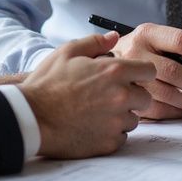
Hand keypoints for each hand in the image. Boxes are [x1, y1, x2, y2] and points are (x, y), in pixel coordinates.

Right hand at [20, 32, 154, 157]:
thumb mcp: (68, 51)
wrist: (32, 117)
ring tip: (98, 110)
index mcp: (114, 71)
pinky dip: (111, 132)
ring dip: (122, 115)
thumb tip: (114, 36)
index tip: (129, 76)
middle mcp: (121, 97)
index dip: (139, 72)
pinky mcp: (109, 143)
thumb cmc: (48, 83)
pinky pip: (121, 137)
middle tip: (110, 94)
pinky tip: (93, 125)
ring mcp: (116, 122)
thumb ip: (95, 42)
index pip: (149, 71)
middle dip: (132, 95)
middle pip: (145, 97)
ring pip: (134, 119)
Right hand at [111, 23, 181, 119]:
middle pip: (175, 71)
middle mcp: (136, 54)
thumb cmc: (132, 51)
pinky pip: (157, 110)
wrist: (95, 65)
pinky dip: (175, 111)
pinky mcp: (126, 99)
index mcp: (145, 34)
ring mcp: (129, 78)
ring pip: (168, 94)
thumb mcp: (152, 38)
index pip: (180, 40)